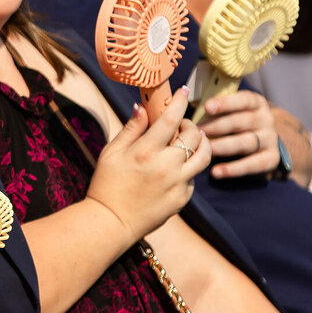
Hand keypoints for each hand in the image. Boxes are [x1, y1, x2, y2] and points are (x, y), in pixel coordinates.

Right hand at [86, 87, 211, 246]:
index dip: (180, 101)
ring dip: (202, 144)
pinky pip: (194, 177)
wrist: (112, 221)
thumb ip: (130, 129)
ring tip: (193, 141)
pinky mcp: (182, 198)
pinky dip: (189, 168)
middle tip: (182, 124)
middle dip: (190, 124)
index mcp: (146, 151)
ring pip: (204, 156)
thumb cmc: (107, 184)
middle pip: (194, 135)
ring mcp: (177, 184)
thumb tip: (142, 107)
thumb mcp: (111, 152)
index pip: (171, 118)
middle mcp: (166, 166)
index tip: (184, 92)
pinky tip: (177, 168)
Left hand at [198, 90, 280, 178]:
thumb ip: (215, 108)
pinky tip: (215, 172)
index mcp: (256, 103)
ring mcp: (270, 139)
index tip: (207, 107)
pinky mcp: (271, 158)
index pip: (243, 100)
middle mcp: (266, 119)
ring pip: (246, 142)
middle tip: (198, 132)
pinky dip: (233, 169)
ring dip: (224, 146)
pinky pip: (253, 164)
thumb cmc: (238, 123)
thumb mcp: (232, 110)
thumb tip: (184, 103)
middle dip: (218, 126)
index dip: (225, 103)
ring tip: (206, 150)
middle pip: (242, 121)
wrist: (267, 142)